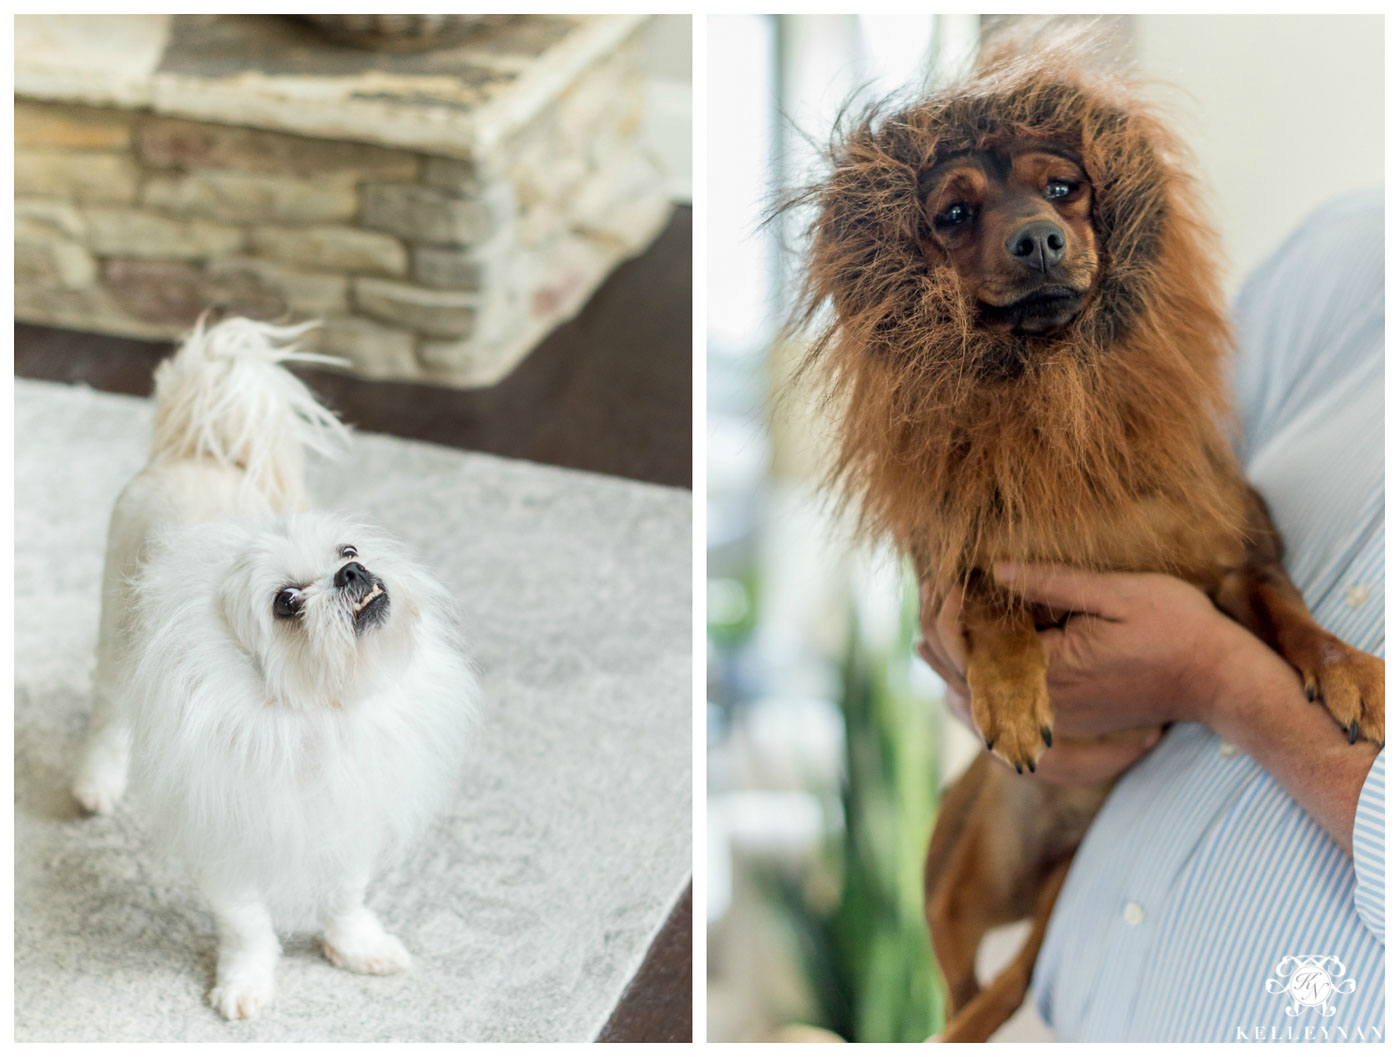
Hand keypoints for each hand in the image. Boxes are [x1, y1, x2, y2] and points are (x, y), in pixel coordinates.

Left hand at [916, 564, 1269, 784]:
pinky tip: (965, 669)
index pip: (972, 649)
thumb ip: (1053, 583)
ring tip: (929, 627)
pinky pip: (1002, 714)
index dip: (948, 612)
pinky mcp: (1064, 719)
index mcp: (1050, 670)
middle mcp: (1044, 702)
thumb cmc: (1178, 629)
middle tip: (930, 592)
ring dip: (950, 665)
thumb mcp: (1117, 593)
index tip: (949, 577)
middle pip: (964, 678)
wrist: (1220, 681)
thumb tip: (994, 571)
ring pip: (978, 701)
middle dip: (938, 634)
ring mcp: (1054, 716)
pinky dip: (974, 691)